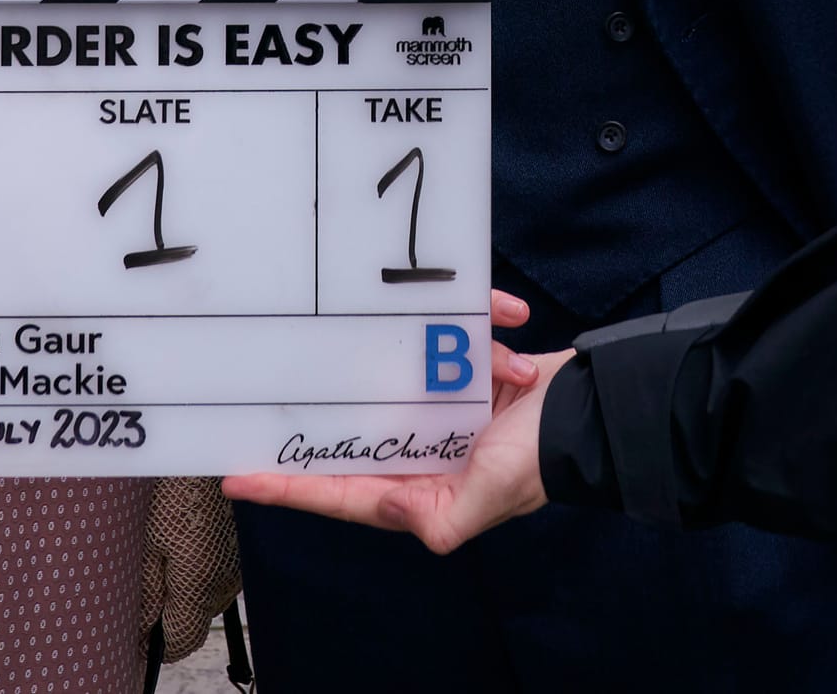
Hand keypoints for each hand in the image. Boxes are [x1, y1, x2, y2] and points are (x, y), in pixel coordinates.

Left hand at [225, 341, 574, 555]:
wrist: (600, 413)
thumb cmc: (542, 458)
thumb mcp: (491, 493)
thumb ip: (437, 515)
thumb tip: (385, 505)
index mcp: (420, 486)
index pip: (340, 490)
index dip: (288, 487)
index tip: (236, 478)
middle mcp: (421, 445)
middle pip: (354, 426)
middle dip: (324, 407)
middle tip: (268, 386)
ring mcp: (442, 405)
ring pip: (402, 370)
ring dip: (443, 355)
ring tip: (498, 357)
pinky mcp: (468, 368)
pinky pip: (458, 336)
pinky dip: (487, 325)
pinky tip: (513, 321)